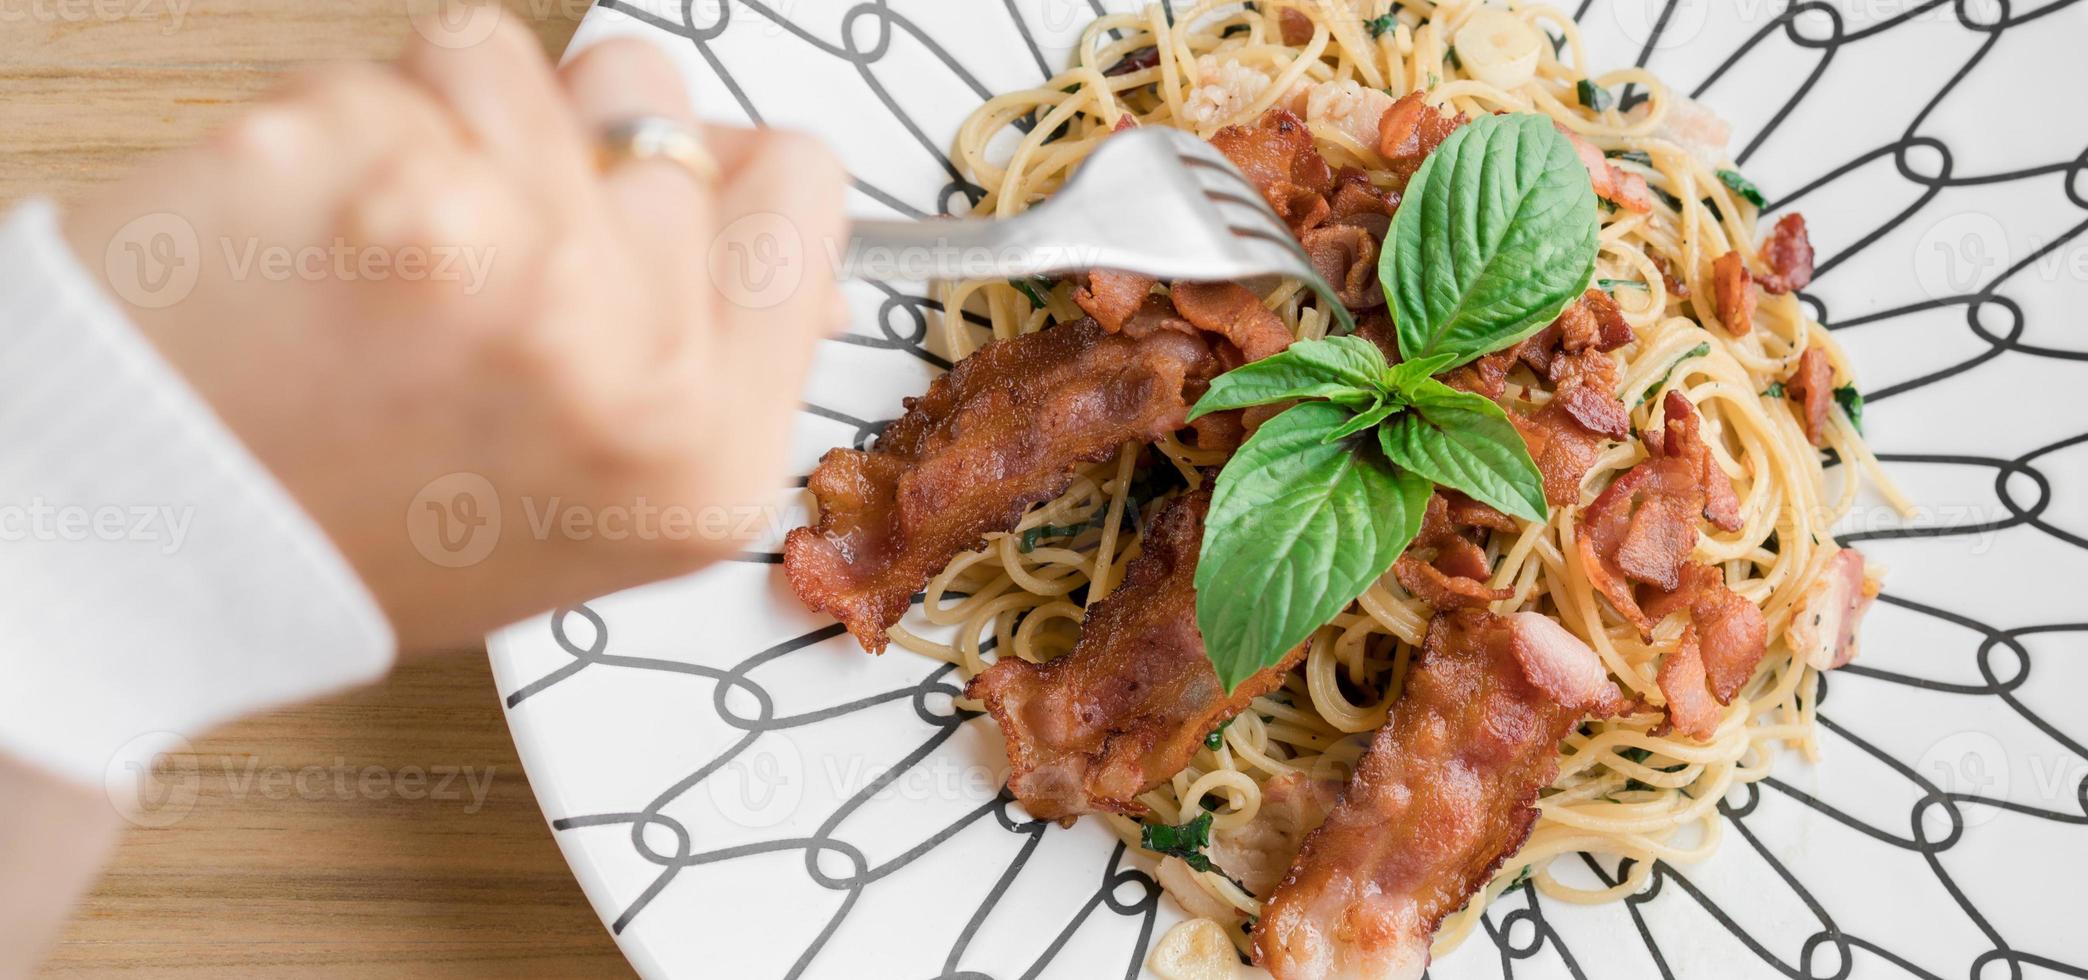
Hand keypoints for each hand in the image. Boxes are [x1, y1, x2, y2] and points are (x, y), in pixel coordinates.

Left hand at [60, 21, 848, 651]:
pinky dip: (359, 117)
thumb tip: (767, 229)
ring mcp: (501, 255)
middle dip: (579, 152)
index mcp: (703, 451)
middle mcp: (627, 358)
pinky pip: (402, 63)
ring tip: (388, 245)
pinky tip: (316, 227)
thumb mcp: (595, 514)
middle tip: (483, 252)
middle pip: (664, 112)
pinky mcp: (366, 170)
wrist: (135, 553)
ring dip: (465, 125)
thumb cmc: (349, 537)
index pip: (794, 191)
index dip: (715, 181)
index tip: (642, 203)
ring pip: (533, 68)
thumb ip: (708, 369)